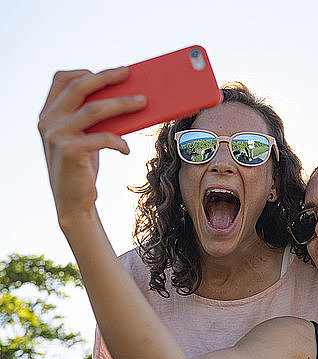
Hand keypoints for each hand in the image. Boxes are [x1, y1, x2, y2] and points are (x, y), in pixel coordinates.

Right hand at [38, 67, 146, 230]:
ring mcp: (55, 135)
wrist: (73, 202)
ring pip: (94, 109)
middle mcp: (48, 121)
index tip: (114, 71)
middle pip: (80, 87)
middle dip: (107, 77)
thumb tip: (125, 96)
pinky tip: (126, 149)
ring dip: (122, 103)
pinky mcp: (68, 151)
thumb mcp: (84, 137)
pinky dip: (119, 141)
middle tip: (129, 73)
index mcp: (48, 113)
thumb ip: (91, 118)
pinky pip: (101, 137)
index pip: (62, 79)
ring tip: (143, 102)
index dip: (87, 71)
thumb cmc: (82, 166)